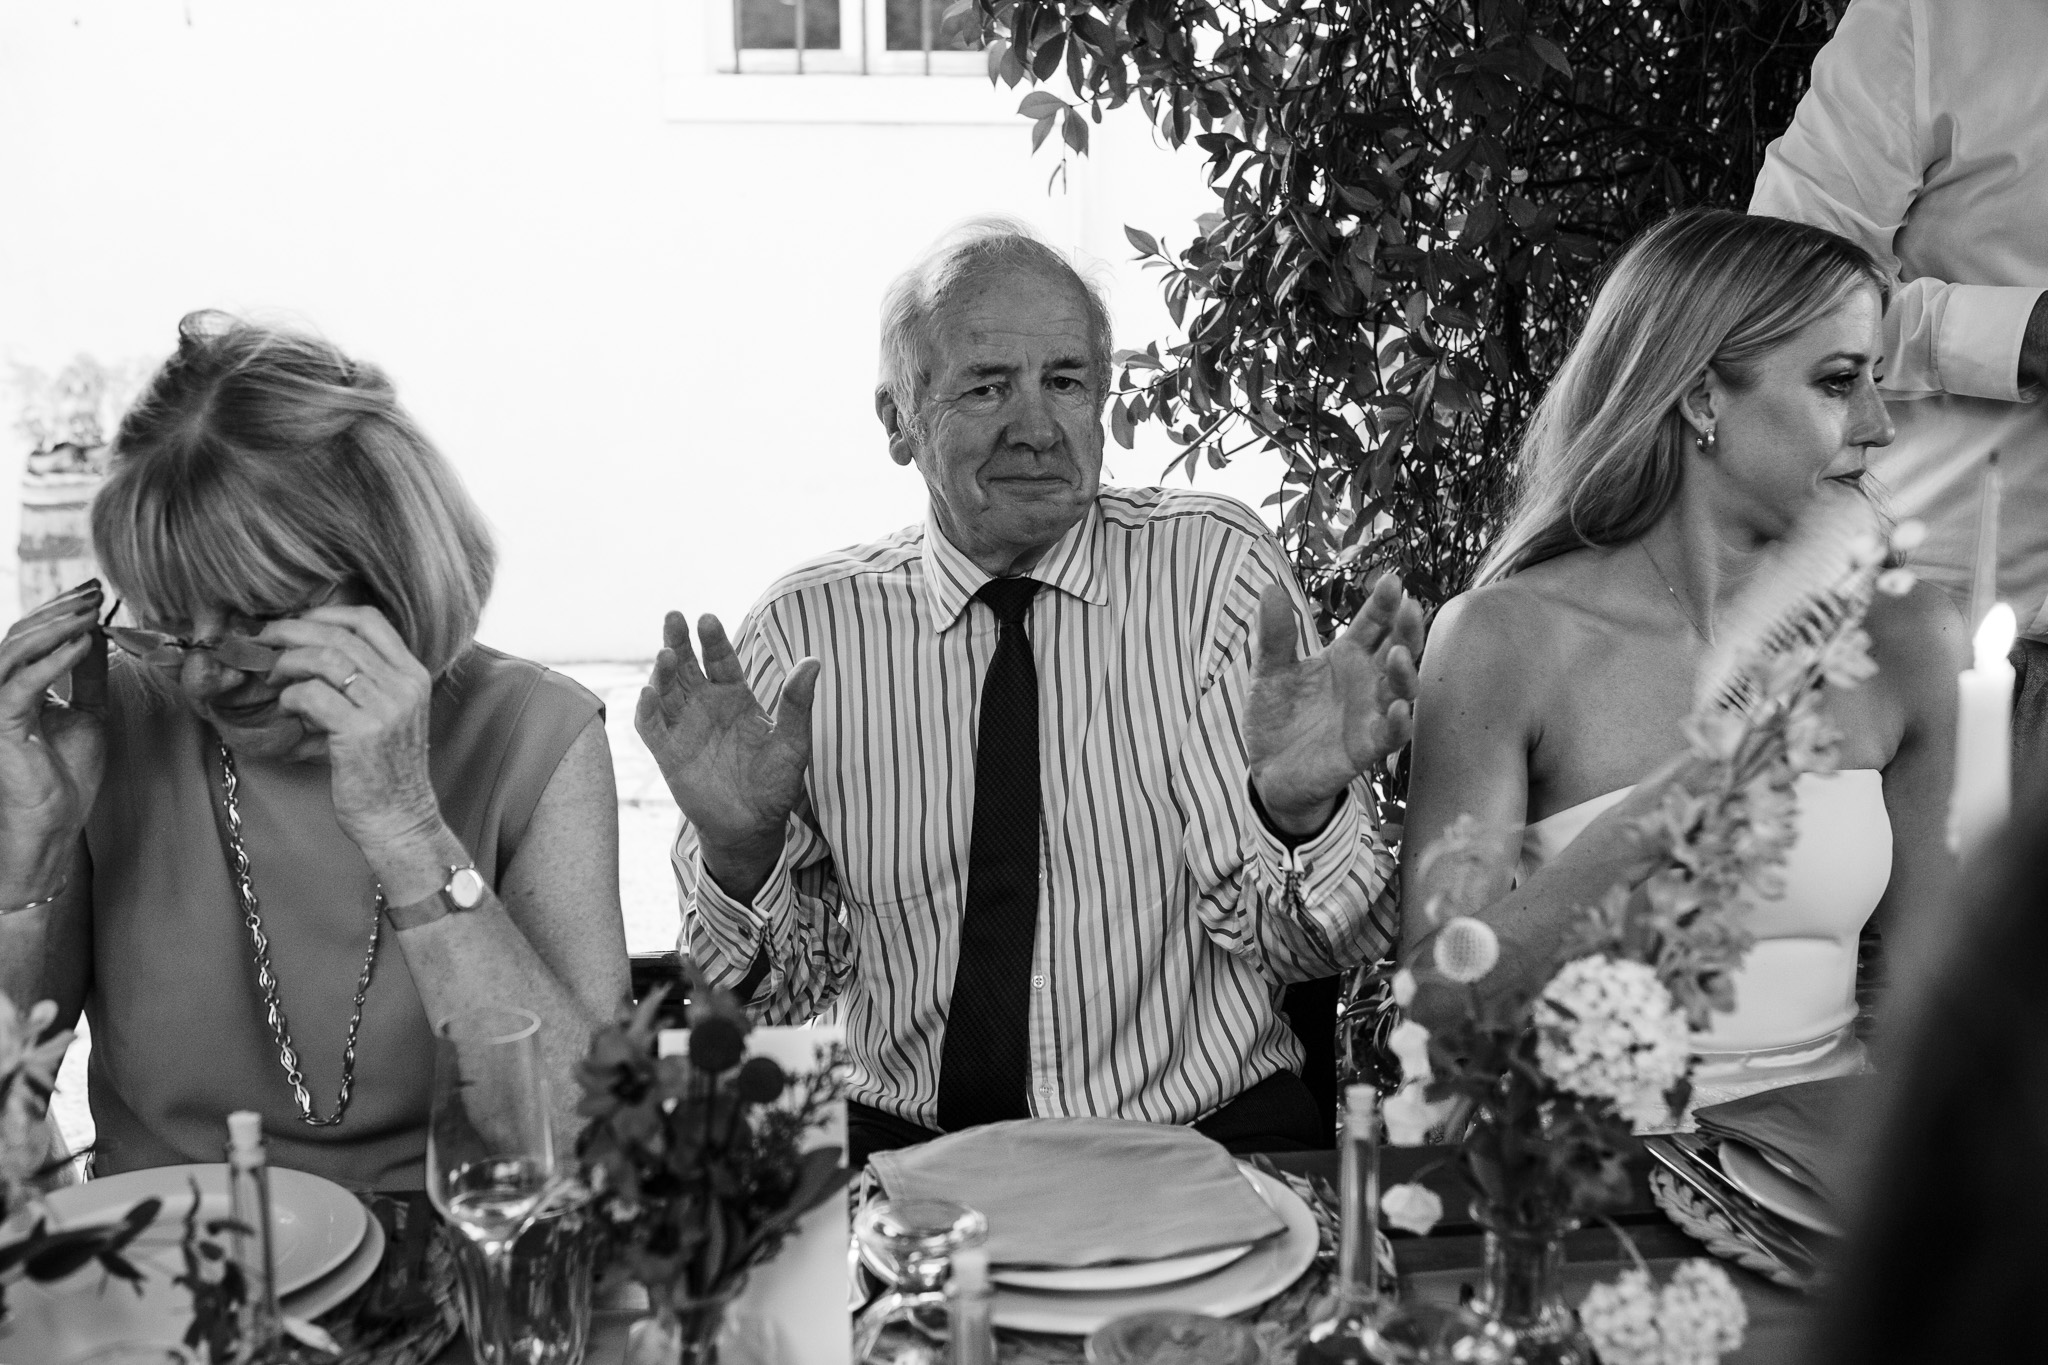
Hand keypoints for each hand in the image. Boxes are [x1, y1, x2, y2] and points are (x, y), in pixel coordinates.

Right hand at [0, 581, 108, 900]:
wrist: (55, 822)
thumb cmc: (68, 774)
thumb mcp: (88, 711)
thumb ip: (86, 673)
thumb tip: (97, 632)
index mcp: (12, 686)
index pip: (29, 635)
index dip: (60, 609)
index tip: (95, 589)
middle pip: (20, 634)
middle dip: (60, 609)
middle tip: (96, 591)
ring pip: (15, 650)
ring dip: (57, 626)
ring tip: (93, 612)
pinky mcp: (1, 725)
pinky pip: (23, 684)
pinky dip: (54, 660)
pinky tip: (84, 643)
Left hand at [258, 605, 441, 853]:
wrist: (399, 817)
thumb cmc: (384, 769)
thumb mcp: (388, 716)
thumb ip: (364, 683)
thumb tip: (307, 651)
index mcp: (414, 675)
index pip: (370, 620)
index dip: (327, 613)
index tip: (298, 623)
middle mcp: (404, 685)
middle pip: (341, 634)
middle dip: (293, 632)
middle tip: (265, 642)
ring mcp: (386, 707)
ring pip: (325, 657)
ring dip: (288, 662)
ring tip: (272, 678)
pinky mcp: (361, 731)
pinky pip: (313, 694)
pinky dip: (291, 696)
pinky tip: (287, 708)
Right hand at [635, 613, 818, 898]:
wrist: (754, 825)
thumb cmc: (776, 782)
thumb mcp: (793, 741)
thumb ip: (797, 703)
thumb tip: (813, 661)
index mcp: (735, 696)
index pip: (721, 660)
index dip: (713, 640)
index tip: (708, 619)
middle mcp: (705, 705)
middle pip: (686, 665)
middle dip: (678, 641)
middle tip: (674, 616)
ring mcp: (684, 727)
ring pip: (665, 690)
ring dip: (661, 672)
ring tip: (665, 655)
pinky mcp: (668, 752)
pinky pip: (651, 727)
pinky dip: (646, 710)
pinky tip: (648, 693)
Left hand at [1245, 573, 1423, 833]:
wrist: (1267, 770)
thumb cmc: (1276, 717)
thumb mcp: (1269, 672)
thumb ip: (1275, 636)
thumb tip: (1270, 588)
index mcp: (1346, 656)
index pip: (1372, 623)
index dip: (1383, 603)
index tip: (1391, 580)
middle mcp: (1366, 681)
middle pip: (1397, 649)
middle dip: (1407, 629)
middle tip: (1410, 607)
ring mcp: (1370, 713)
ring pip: (1401, 690)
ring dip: (1405, 673)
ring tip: (1400, 654)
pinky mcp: (1366, 748)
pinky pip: (1390, 734)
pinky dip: (1399, 722)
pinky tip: (1401, 708)